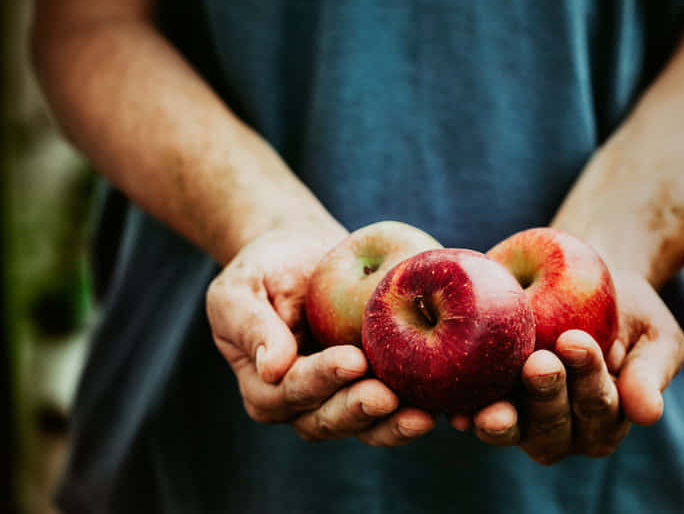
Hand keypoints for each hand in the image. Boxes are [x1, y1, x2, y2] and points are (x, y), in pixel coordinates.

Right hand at [206, 228, 435, 445]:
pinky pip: (394, 409)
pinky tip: (443, 404)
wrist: (302, 257)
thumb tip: (271, 368)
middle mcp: (301, 405)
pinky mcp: (373, 389)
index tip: (352, 359)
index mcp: (265, 387)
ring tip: (423, 415)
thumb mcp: (239, 289)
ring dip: (392, 425)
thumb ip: (251, 326)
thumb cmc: (264, 269)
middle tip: (387, 396)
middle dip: (359, 410)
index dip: (321, 378)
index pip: (292, 390)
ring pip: (365, 426)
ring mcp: (340, 401)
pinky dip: (416, 409)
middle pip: (328, 419)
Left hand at [460, 271, 683, 463]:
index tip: (575, 341)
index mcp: (607, 418)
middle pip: (555, 427)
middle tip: (539, 363)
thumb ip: (651, 371)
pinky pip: (474, 416)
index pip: (600, 406)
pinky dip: (465, 414)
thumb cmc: (626, 310)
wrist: (580, 278)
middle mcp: (565, 429)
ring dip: (505, 420)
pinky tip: (457, 410)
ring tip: (494, 407)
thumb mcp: (653, 332)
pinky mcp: (486, 404)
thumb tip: (649, 414)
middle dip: (547, 397)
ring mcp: (523, 421)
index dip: (589, 378)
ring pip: (515, 430)